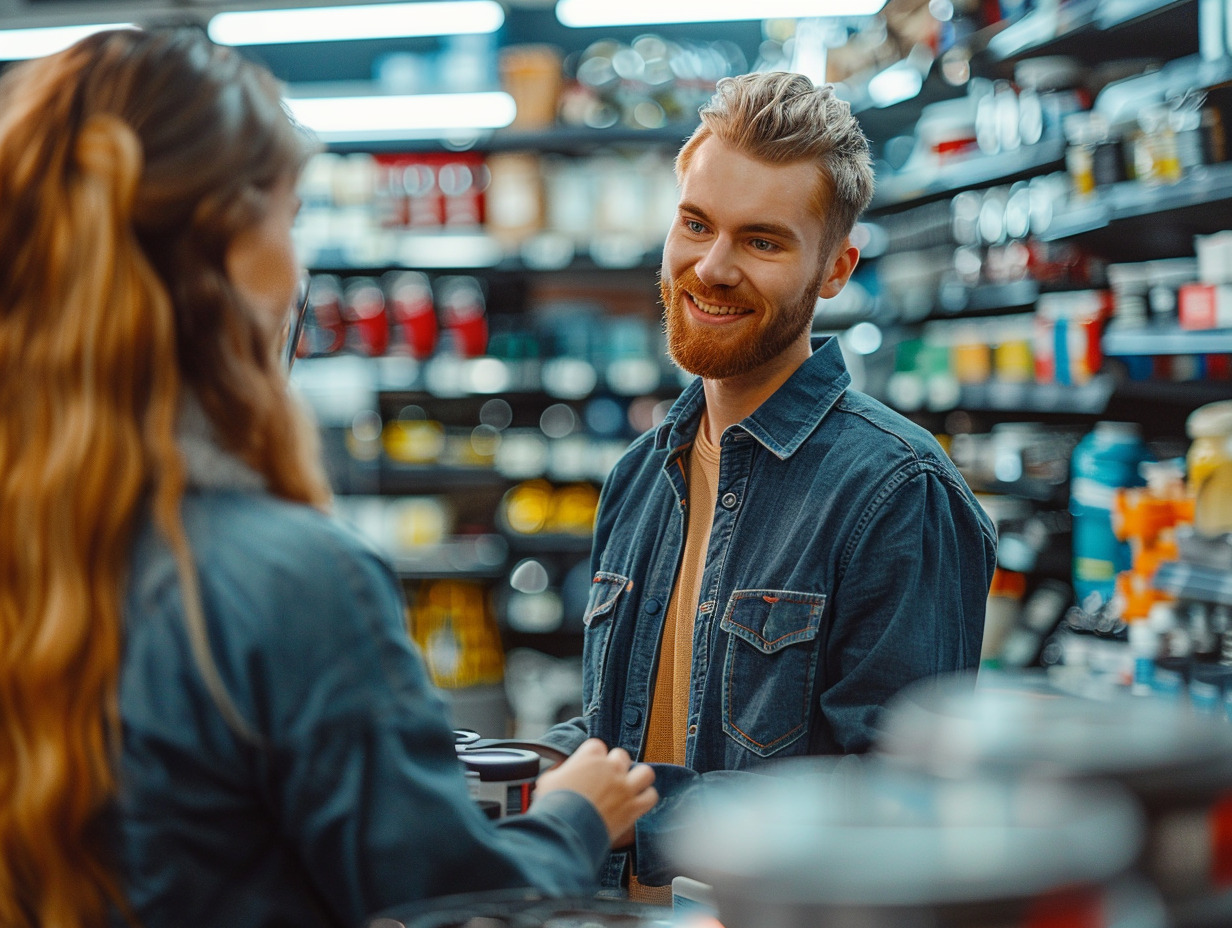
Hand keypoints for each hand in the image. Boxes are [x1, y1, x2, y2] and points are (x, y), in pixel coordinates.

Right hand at [533, 739, 656, 843]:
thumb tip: (562, 769)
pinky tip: (637, 803)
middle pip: (622, 756)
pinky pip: (651, 796)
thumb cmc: (554, 805)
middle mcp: (610, 768)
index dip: (594, 757)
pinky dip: (646, 799)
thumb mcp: (547, 780)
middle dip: (616, 766)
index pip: (597, 746)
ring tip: (629, 787)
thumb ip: (560, 770)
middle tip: (609, 780)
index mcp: (589, 757)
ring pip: (645, 772)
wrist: (566, 829)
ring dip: (638, 779)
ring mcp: (624, 786)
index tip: (590, 768)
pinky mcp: (633, 806)